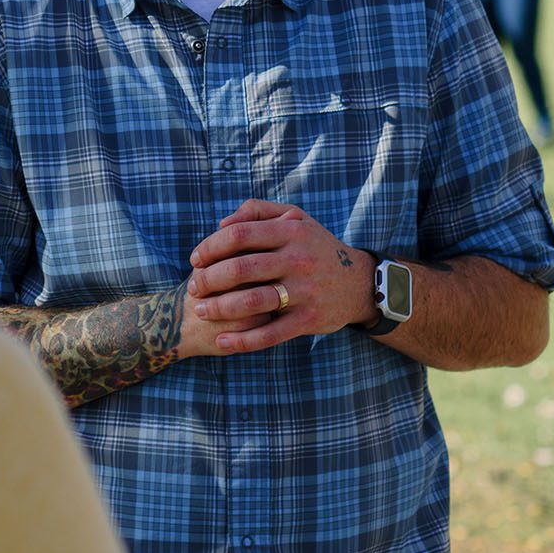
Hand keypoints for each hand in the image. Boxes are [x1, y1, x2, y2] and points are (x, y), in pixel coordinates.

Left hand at [184, 200, 377, 353]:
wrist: (359, 283)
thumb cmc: (315, 247)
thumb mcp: (294, 218)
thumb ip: (257, 211)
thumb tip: (222, 223)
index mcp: (290, 231)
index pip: (239, 235)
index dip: (210, 247)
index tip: (195, 259)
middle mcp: (298, 259)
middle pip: (241, 269)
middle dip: (209, 280)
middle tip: (193, 288)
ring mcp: (305, 291)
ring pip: (252, 301)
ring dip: (219, 308)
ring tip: (201, 311)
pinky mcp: (309, 320)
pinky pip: (270, 334)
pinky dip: (243, 340)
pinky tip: (223, 341)